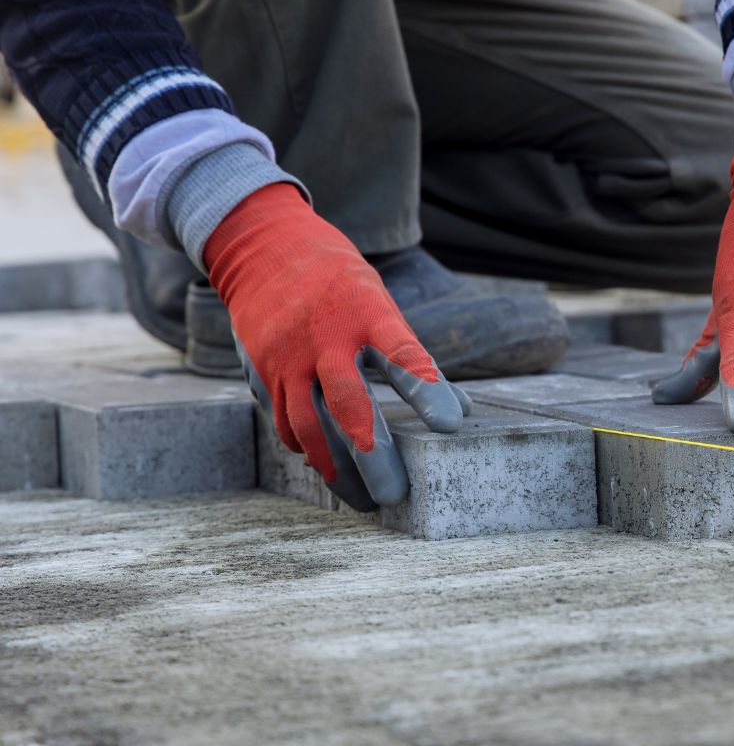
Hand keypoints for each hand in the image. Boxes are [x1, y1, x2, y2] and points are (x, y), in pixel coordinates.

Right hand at [205, 184, 467, 509]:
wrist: (264, 247)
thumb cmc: (339, 282)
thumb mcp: (380, 302)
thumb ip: (412, 356)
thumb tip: (459, 411)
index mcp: (365, 311)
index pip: (401, 353)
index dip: (426, 389)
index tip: (450, 425)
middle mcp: (324, 336)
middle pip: (348, 401)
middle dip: (372, 453)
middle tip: (395, 494)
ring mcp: (287, 355)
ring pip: (308, 424)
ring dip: (335, 466)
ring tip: (361, 498)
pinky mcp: (261, 369)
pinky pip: (283, 420)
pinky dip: (306, 447)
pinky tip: (325, 464)